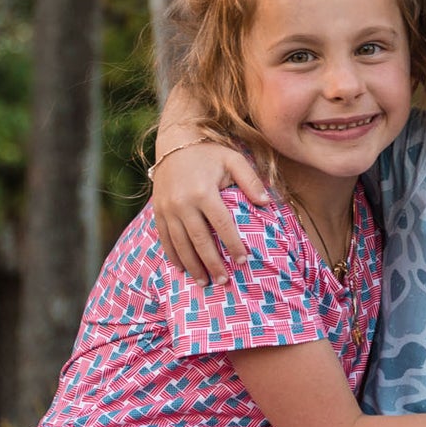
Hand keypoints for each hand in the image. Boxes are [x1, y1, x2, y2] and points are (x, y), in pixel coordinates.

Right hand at [152, 140, 267, 283]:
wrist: (174, 143)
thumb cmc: (209, 153)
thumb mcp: (234, 159)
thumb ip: (251, 181)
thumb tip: (267, 203)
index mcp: (203, 191)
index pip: (221, 225)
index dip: (232, 245)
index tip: (243, 261)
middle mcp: (182, 202)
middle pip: (199, 240)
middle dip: (212, 263)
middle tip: (223, 282)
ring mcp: (167, 208)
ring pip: (180, 244)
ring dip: (192, 265)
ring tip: (204, 283)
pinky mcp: (158, 210)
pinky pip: (164, 238)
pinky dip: (173, 255)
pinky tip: (182, 269)